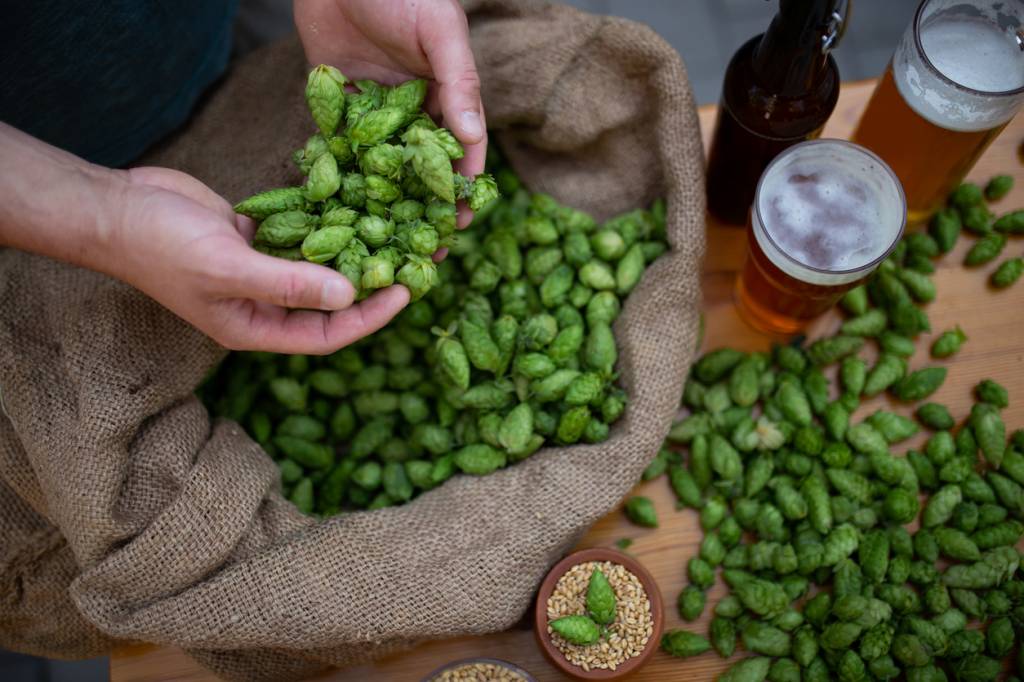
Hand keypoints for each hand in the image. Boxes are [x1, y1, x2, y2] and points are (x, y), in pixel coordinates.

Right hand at [107, 167, 408, 353]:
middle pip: (329, 303)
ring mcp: (259, 270)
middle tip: (413, 260)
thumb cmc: (163, 246)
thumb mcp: (228, 268)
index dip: (368, 318)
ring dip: (352, 251)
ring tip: (395, 230)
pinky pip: (300, 234)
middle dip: (370, 284)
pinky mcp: (255, 237)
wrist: (115, 207)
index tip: (404, 292)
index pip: (327, 334)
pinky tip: (356, 203)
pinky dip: (324, 223)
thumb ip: (288, 284)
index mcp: (255, 328)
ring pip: (318, 266)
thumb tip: (348, 295)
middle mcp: (262, 304)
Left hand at [294, 0, 485, 225]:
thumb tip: (473, 138)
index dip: (462, 188)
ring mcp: (374, 108)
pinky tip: (337, 210)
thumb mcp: (441, 32)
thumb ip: (459, 83)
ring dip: (383, 204)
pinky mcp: (337, 102)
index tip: (461, 222)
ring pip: (382, 165)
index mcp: (446, 93)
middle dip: (424, 208)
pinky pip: (339, 144)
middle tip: (423, 248)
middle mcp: (413, 107)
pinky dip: (339, 173)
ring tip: (382, 243)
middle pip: (422, 168)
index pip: (460, 150)